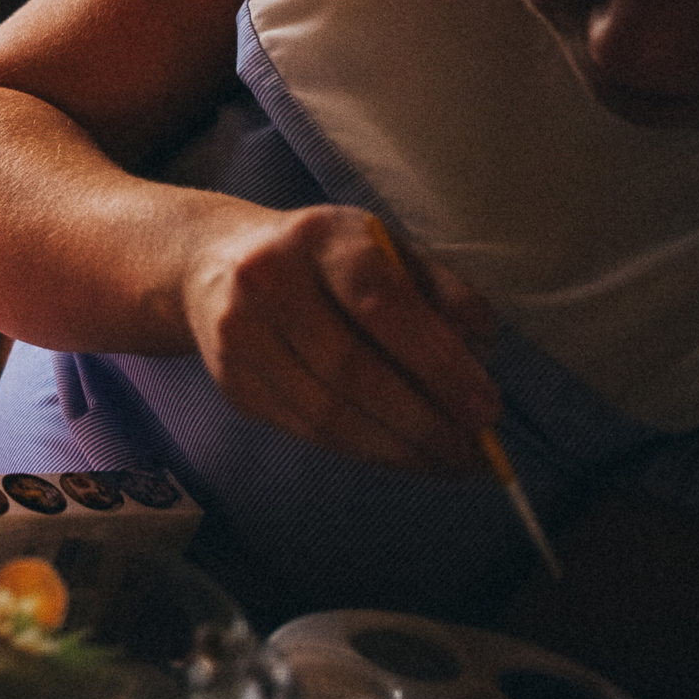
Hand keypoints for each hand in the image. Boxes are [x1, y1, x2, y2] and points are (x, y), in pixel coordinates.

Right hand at [183, 204, 500, 476]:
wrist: (213, 261)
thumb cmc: (325, 259)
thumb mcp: (386, 249)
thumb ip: (442, 290)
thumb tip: (481, 351)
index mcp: (318, 237)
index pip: (380, 303)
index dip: (437, 362)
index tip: (485, 409)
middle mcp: (267, 280)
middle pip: (350, 368)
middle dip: (423, 422)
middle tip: (475, 453)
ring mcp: (238, 333)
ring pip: (325, 412)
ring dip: (396, 449)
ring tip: (446, 461)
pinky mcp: (230, 379)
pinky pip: (304, 429)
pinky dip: (361, 451)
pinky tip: (399, 454)